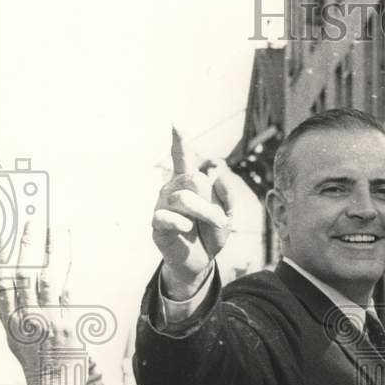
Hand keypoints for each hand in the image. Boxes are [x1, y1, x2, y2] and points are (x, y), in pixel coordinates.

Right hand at [0, 221, 78, 384]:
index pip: (1, 287)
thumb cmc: (40, 367)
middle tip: (33, 222)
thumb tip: (23, 298)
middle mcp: (24, 320)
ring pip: (44, 276)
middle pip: (22, 275)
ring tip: (55, 228)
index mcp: (11, 324)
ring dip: (50, 249)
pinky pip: (65, 290)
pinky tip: (67, 251)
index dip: (0, 262)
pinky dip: (65, 269)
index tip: (2, 241)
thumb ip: (20, 319)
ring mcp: (44, 321)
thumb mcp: (21, 342)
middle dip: (27, 245)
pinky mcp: (64, 325)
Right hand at [152, 128, 234, 297]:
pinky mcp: (157, 224)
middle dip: (211, 201)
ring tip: (211, 225)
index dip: (179, 142)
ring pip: (182, 198)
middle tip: (220, 219)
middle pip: (193, 180)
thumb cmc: (212, 233)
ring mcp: (163, 205)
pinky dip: (181, 223)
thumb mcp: (228, 215)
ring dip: (203, 213)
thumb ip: (228, 196)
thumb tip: (220, 175)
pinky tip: (188, 229)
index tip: (176, 124)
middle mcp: (173, 189)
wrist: (202, 260)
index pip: (182, 158)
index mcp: (189, 183)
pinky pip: (165, 216)